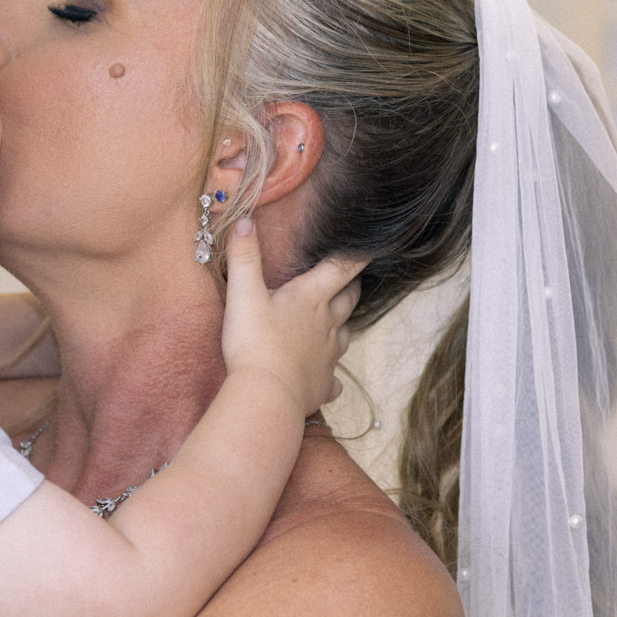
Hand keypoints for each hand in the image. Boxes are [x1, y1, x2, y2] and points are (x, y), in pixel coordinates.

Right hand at [220, 219, 363, 415]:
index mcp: (311, 298)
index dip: (357, 255)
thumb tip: (245, 220)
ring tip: (334, 322)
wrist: (266, 396)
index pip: (341, 269)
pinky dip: (329, 375)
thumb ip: (244, 257)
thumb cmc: (254, 343)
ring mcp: (328, 356)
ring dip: (342, 326)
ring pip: (344, 336)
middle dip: (350, 287)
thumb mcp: (243, 294)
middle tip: (347, 280)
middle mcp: (327, 324)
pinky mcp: (321, 384)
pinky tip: (324, 376)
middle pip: (348, 300)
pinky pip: (333, 380)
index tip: (373, 246)